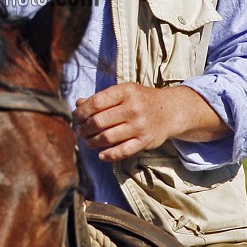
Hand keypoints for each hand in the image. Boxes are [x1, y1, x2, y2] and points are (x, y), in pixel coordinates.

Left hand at [74, 83, 229, 161]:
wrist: (170, 111)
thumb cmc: (141, 100)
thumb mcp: (123, 92)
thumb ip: (101, 98)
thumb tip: (78, 104)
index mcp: (126, 91)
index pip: (96, 102)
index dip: (81, 111)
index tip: (76, 117)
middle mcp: (133, 108)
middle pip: (99, 121)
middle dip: (84, 128)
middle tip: (80, 131)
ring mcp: (140, 126)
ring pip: (107, 137)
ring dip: (92, 142)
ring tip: (88, 141)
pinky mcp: (145, 141)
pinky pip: (122, 151)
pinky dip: (108, 155)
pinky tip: (101, 154)